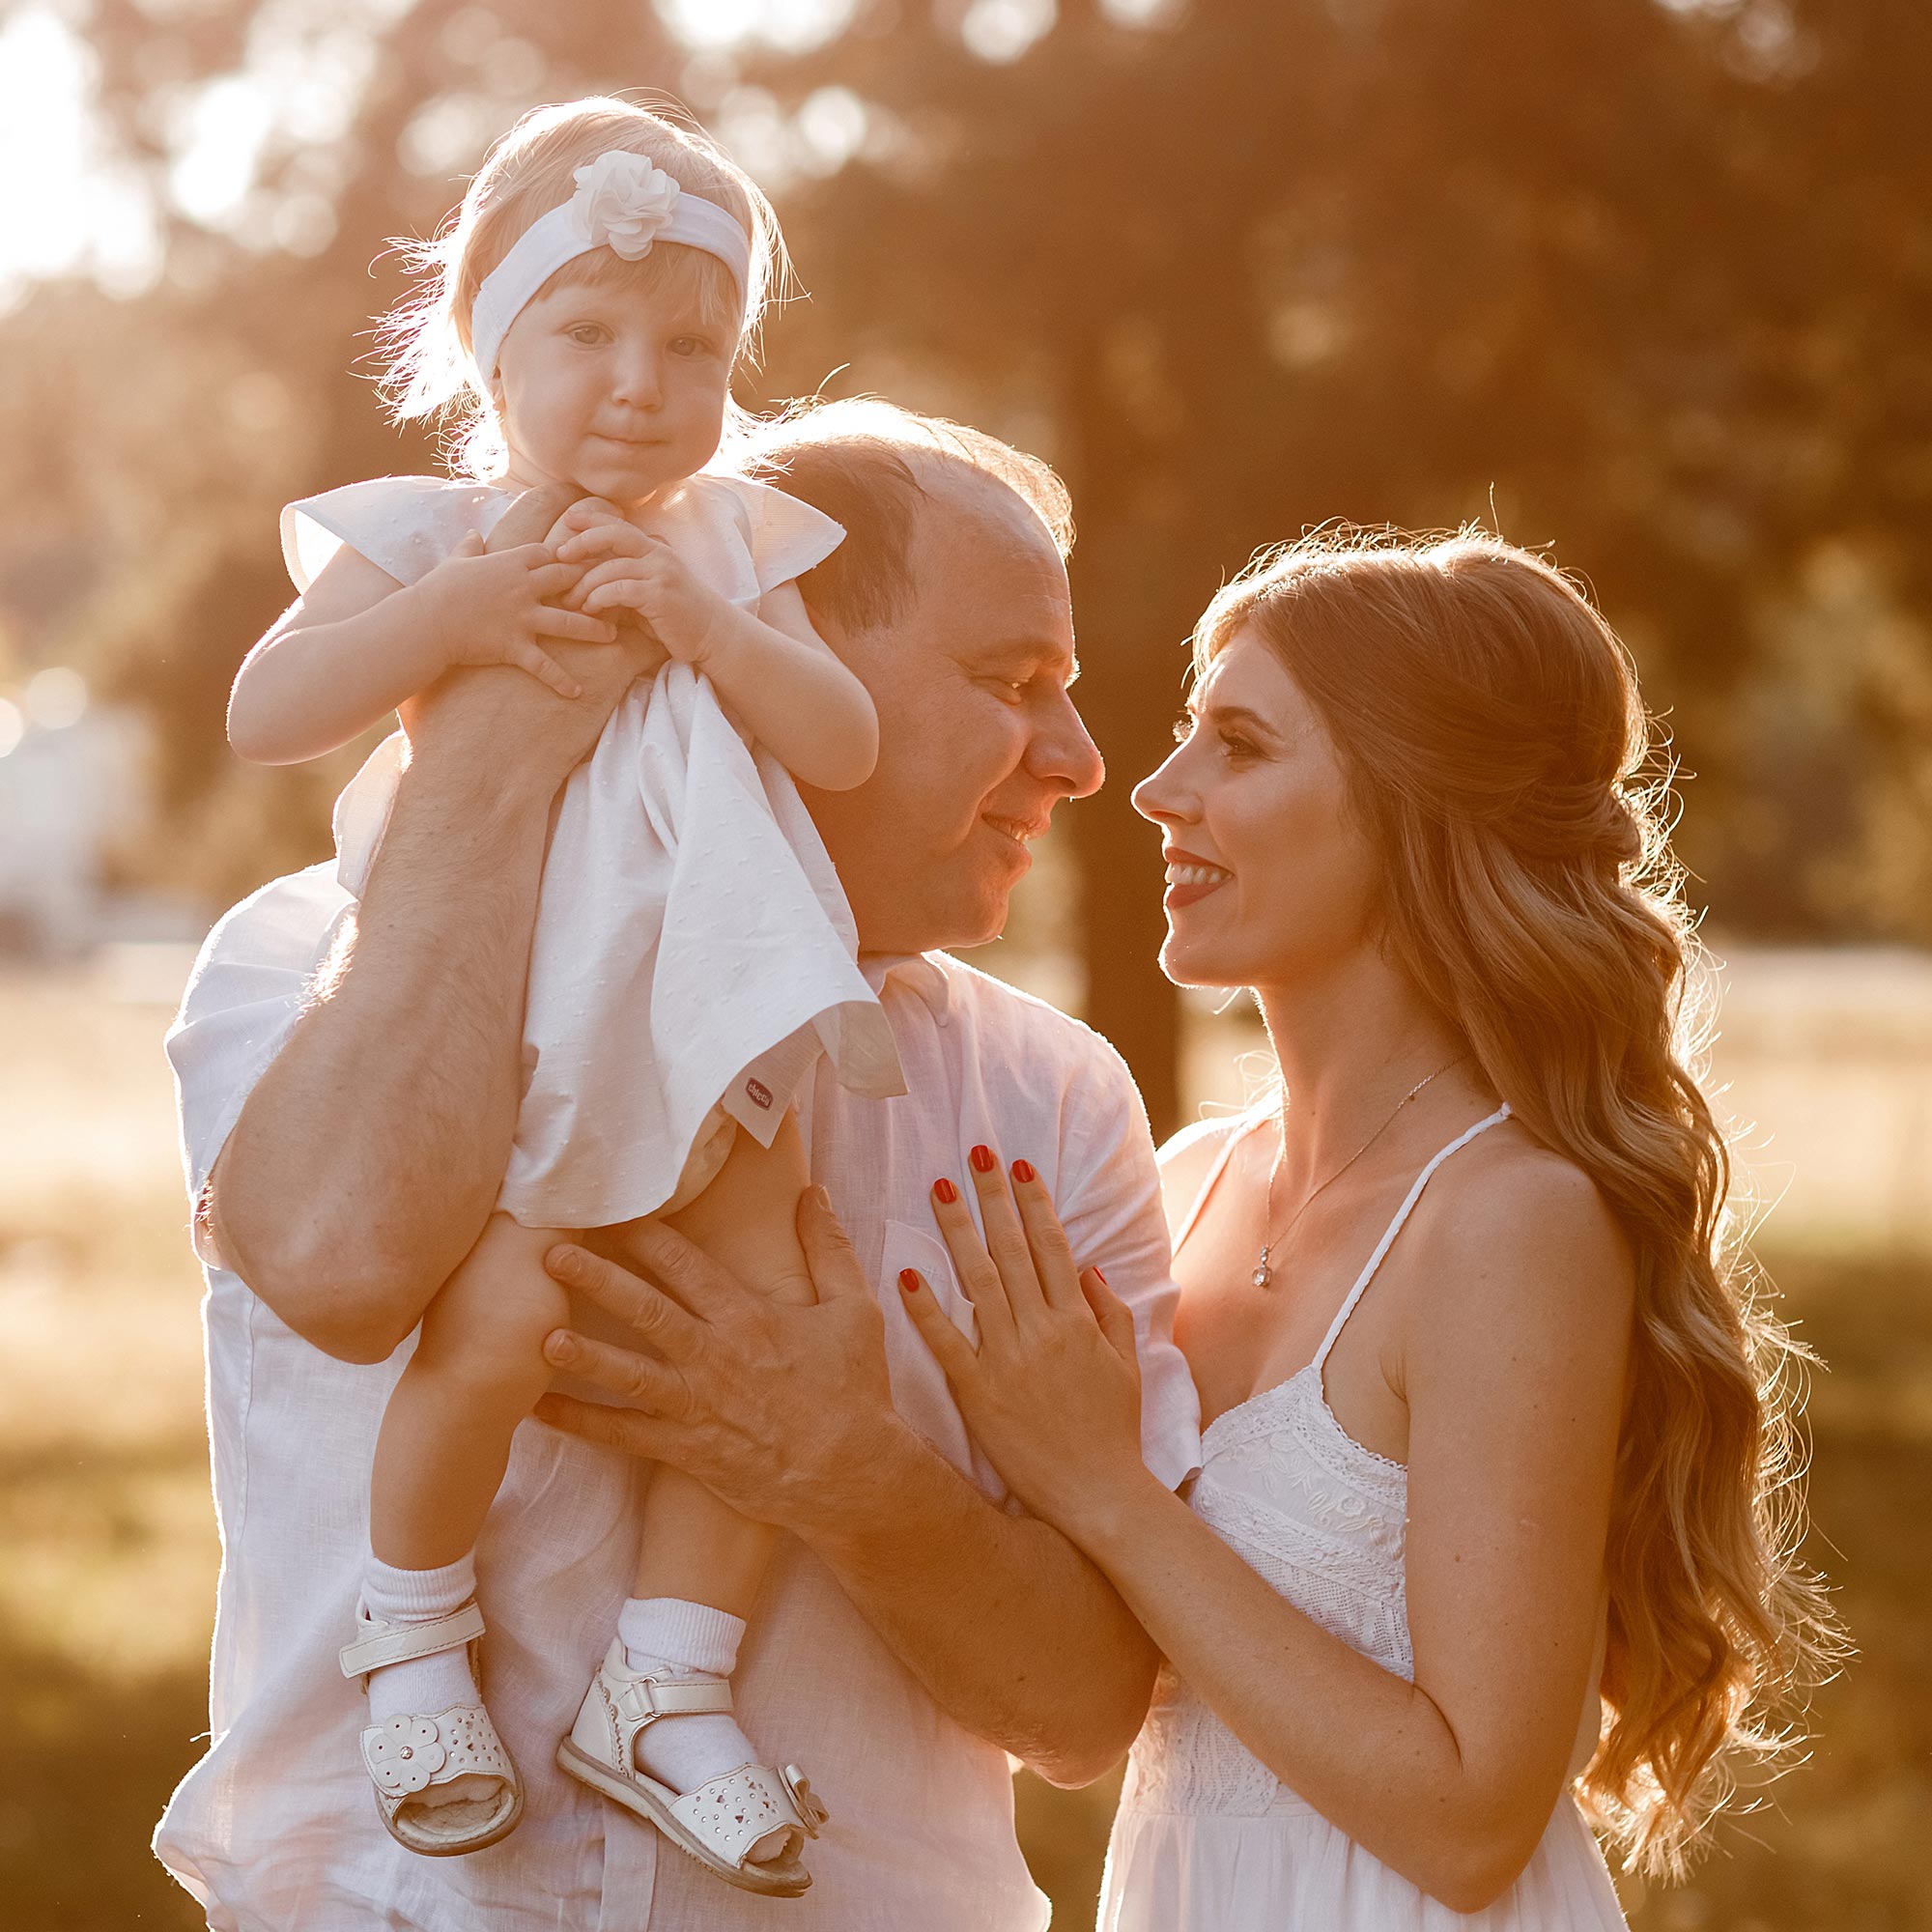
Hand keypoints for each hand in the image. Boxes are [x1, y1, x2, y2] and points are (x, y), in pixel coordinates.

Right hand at [396, 486, 659, 789]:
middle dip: (596, 585)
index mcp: (511, 563)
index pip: (552, 554)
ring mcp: (520, 617)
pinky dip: (561, 680)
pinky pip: (543, 665)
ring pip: (567, 622)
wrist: (424, 621)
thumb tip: (473, 534)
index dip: (573, 557)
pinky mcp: (513, 645)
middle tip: (621, 592)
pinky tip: (578, 693)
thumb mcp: (455, 563)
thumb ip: (470, 548)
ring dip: (593, 630)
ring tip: (613, 637)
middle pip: (570, 581)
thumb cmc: (437, 591)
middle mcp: (522, 587)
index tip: (594, 559)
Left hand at [531, 1190, 912, 1537]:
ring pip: (627, 1374)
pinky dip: (580, 1423)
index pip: (687, 1266)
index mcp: (749, 1317)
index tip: (611, 1214)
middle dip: (596, 1280)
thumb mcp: (854, 1308)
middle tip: (551, 1255)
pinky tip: (539, 1410)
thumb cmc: (857, 1391)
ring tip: (539, 1337)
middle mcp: (714, 1356)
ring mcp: (697, 1406)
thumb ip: (828, 1247)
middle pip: (645, 1310)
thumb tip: (815, 1192)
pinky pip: (624, 1435)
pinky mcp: (687, 1450)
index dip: (647, 1236)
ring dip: (581, 1355)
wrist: (856, 1474)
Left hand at [553, 517, 734, 665]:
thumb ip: (625, 579)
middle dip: (583, 541)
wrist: (713, 635)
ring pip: (613, 567)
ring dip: (586, 584)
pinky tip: (591, 609)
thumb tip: (586, 580)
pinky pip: (621, 589)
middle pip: (614, 534)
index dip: (592, 519)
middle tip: (559, 555)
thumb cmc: (676, 617)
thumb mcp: (648, 591)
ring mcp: (661, 573)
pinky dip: (600, 597)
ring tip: (571, 600)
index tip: (568, 522)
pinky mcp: (661, 596)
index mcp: (655, 549)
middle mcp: (659, 555)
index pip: (619, 525)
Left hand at [902, 1148, 1150, 1541]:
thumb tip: (1090, 1267)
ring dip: (959, 1231)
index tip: (1018, 1167)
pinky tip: (908, 1272)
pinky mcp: (978, 1391)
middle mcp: (1042, 1330)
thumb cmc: (1112, 1433)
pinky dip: (927, 1306)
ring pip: (980, 1281)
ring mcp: (1008, 1359)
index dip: (1034, 1203)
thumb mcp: (1127, 1366)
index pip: (1053, 1247)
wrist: (1098, 1495)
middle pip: (1013, 1250)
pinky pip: (947, 1341)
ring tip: (939, 1190)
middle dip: (993, 1198)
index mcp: (1077, 1321)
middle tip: (974, 1155)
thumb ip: (1110, 1313)